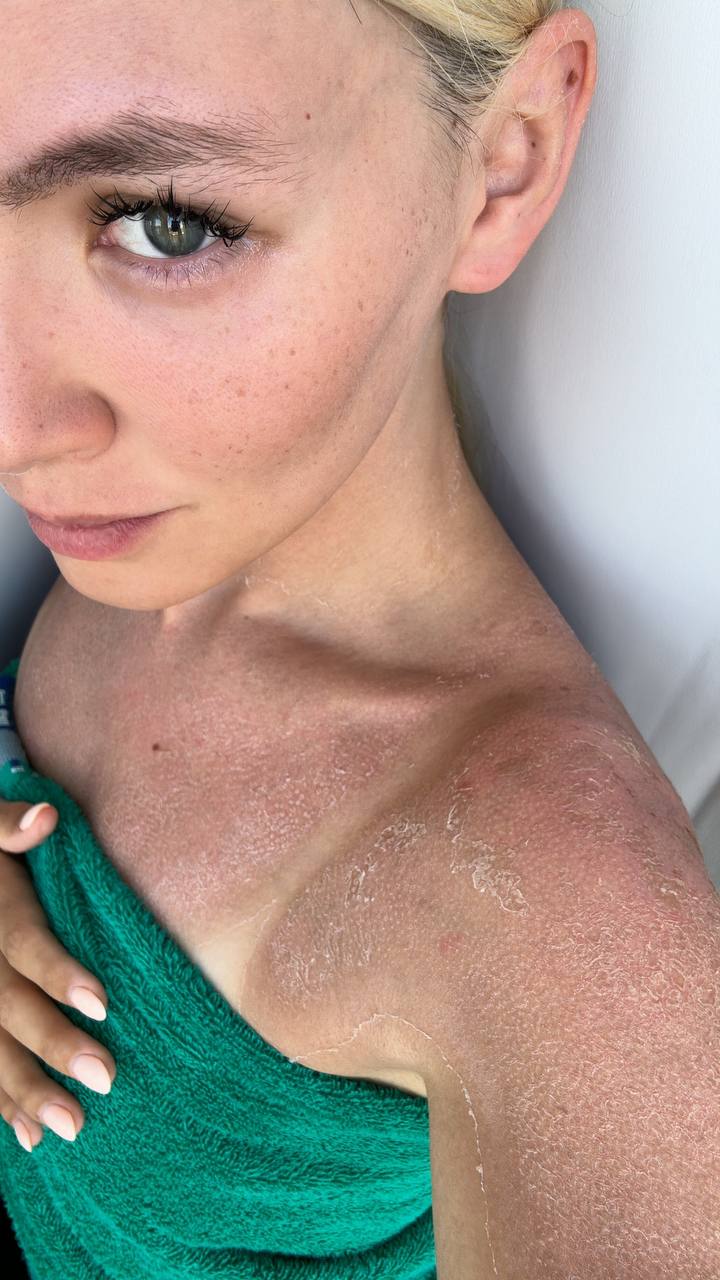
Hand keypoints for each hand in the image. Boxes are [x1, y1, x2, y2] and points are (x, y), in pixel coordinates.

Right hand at [0, 801, 115, 1150]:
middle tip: (103, 1080)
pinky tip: (27, 1137)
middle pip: (6, 1005)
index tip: (101, 1004)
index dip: (57, 972)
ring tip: (70, 1127)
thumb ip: (8, 824)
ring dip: (23, 1091)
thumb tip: (46, 817)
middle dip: (50, 1045)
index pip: (22, 942)